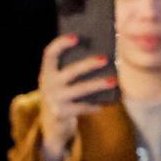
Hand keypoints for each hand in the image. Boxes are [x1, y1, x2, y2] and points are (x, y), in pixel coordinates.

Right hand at [37, 34, 114, 160]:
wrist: (51, 123)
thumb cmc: (62, 95)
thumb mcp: (60, 81)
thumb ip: (71, 70)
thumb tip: (101, 56)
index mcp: (47, 72)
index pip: (50, 54)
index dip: (61, 44)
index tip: (76, 37)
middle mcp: (48, 84)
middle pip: (71, 71)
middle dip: (88, 64)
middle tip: (105, 59)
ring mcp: (54, 99)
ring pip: (80, 89)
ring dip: (98, 84)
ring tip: (113, 80)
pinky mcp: (61, 113)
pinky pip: (82, 107)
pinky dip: (94, 105)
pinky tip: (104, 103)